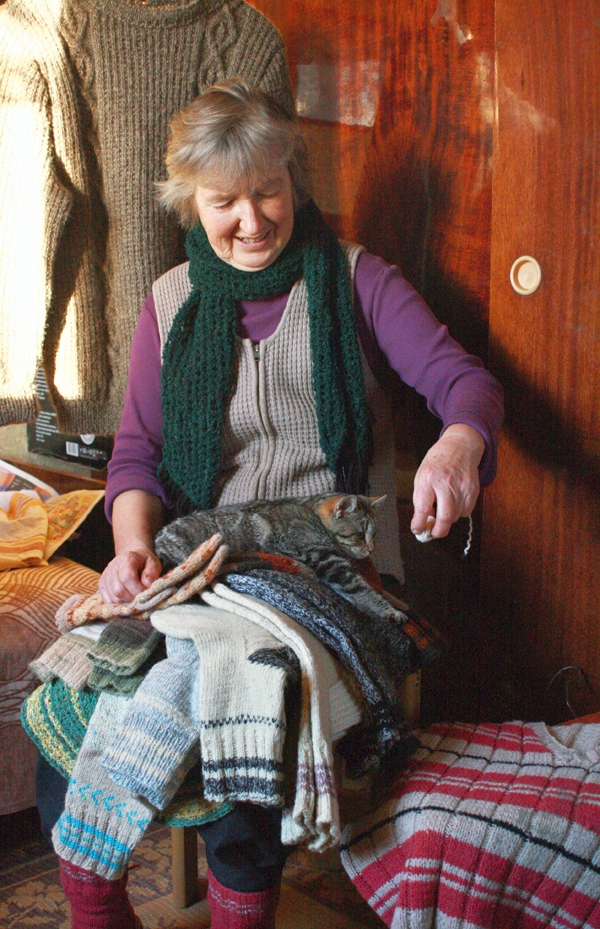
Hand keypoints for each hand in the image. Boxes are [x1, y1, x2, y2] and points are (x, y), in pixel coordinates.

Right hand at [98, 548, 161, 603]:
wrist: (131, 559)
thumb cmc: (144, 562)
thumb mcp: (153, 563)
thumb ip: (152, 572)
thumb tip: (147, 584)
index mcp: (126, 559)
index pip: (127, 577)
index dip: (138, 589)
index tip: (146, 591)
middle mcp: (112, 567)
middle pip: (119, 590)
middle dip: (132, 598)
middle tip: (141, 596)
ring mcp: (105, 577)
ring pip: (113, 598)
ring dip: (126, 602)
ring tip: (134, 596)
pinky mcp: (101, 585)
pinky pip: (108, 601)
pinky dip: (118, 604)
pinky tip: (126, 598)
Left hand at [411, 424, 484, 539]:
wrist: (460, 447)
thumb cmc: (437, 462)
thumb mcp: (421, 475)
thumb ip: (421, 498)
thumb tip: (422, 520)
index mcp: (428, 479)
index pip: (422, 508)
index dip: (419, 524)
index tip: (417, 530)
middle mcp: (445, 483)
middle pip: (445, 518)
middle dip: (438, 531)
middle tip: (433, 532)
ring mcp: (462, 487)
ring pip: (456, 517)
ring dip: (448, 518)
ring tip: (443, 506)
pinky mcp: (473, 490)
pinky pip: (466, 512)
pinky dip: (459, 512)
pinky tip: (454, 501)